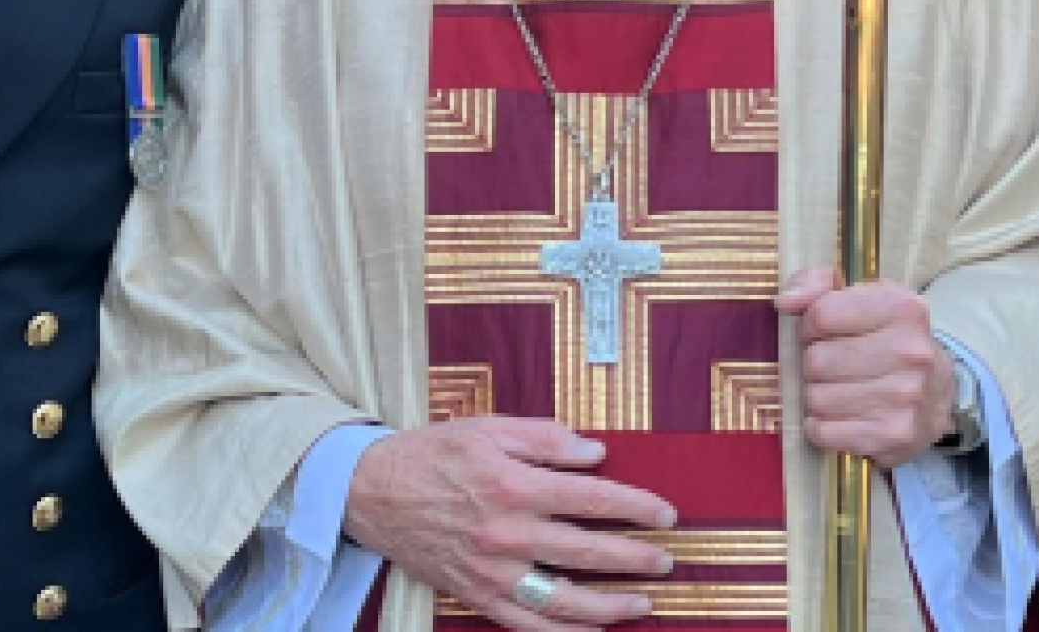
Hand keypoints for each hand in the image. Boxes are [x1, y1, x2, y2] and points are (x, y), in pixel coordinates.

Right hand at [342, 417, 676, 630]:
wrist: (372, 492)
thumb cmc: (433, 454)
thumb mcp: (487, 427)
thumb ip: (544, 438)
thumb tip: (594, 451)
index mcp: (513, 485)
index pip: (592, 498)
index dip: (635, 507)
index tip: (665, 514)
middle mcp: (507, 533)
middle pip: (586, 551)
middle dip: (634, 558)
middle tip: (666, 561)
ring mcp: (492, 571)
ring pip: (563, 598)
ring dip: (610, 604)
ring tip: (643, 603)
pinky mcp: (476, 595)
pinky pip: (527, 623)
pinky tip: (592, 631)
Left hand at [775, 265, 956, 469]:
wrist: (938, 390)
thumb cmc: (885, 336)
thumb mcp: (859, 295)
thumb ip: (815, 283)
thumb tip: (785, 301)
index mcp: (901, 308)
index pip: (821, 315)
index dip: (809, 326)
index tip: (819, 333)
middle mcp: (909, 351)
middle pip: (817, 360)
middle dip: (812, 364)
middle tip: (828, 366)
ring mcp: (905, 396)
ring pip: (817, 398)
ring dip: (815, 396)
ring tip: (834, 390)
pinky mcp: (895, 434)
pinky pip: (825, 432)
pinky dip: (820, 427)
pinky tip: (837, 416)